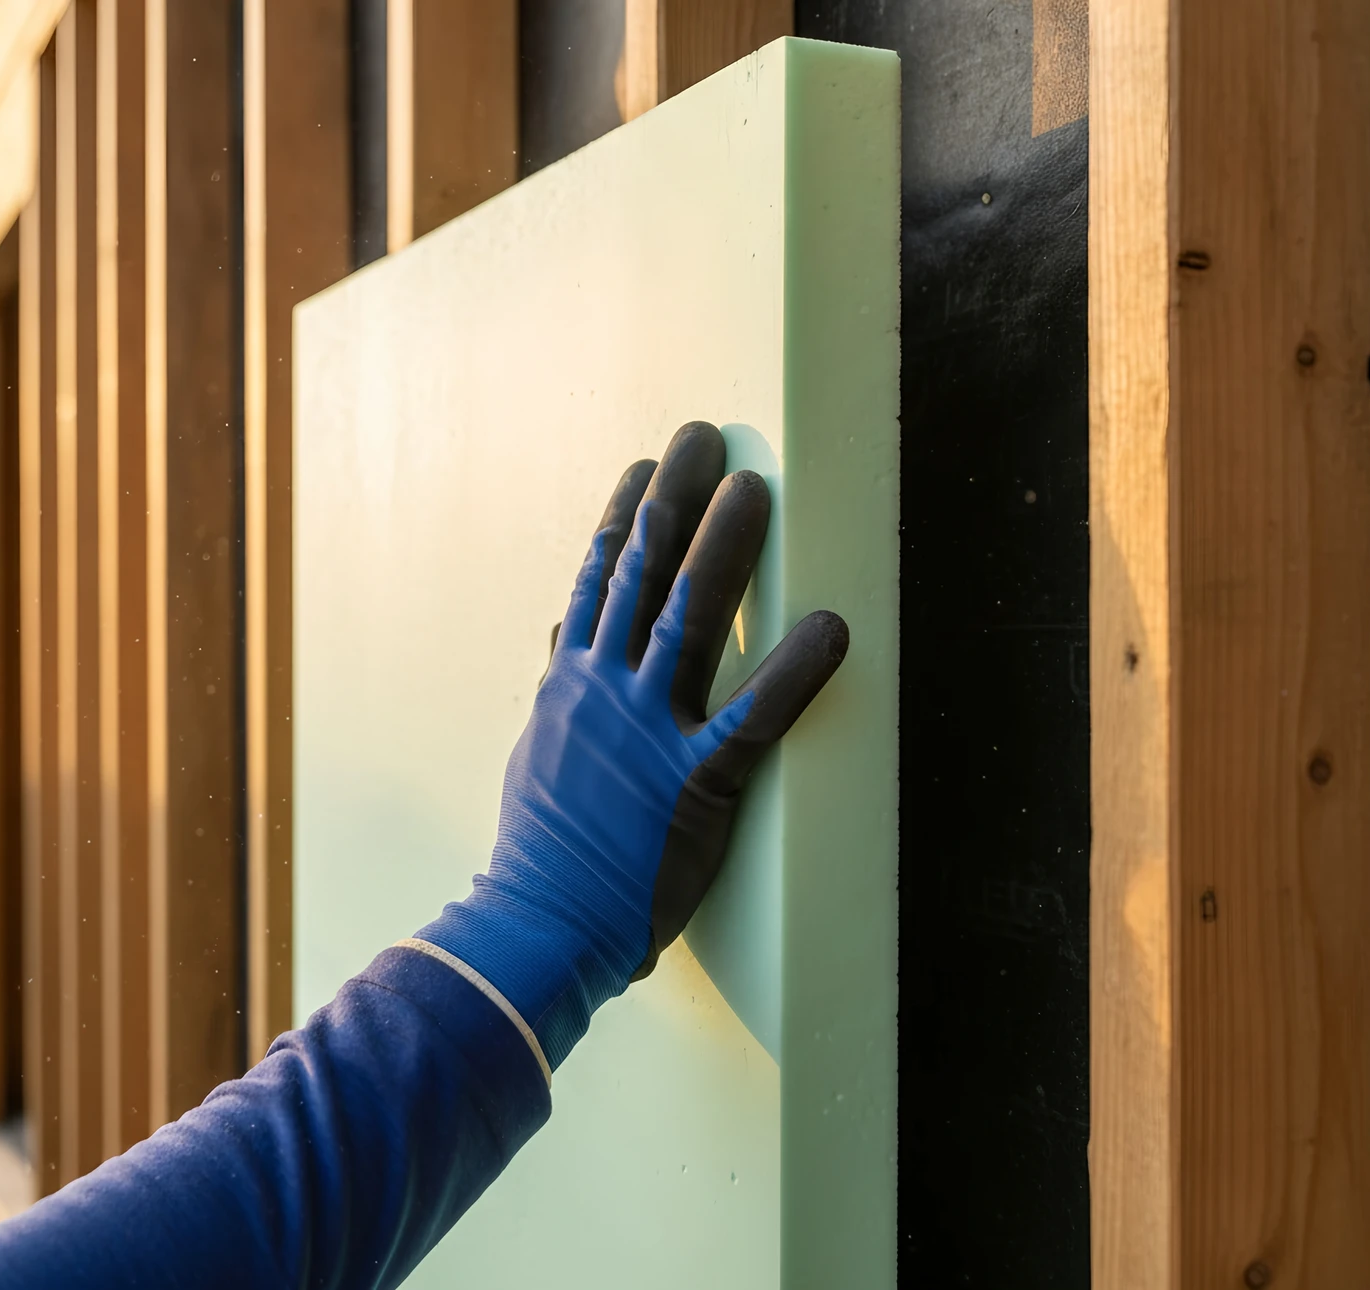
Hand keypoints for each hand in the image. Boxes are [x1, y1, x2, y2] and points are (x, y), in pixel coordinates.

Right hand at [419, 422, 848, 1069]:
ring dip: (724, 549)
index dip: (628, 511)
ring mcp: (648, 736)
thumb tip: (562, 628)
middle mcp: (605, 692)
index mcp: (571, 682)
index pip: (600, 575)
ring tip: (754, 488)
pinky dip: (795, 671)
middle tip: (705, 436)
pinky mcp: (695, 786)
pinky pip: (753, 720)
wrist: (541, 923)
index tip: (648, 462)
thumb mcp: (538, 747)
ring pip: (688, 620)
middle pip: (641, 572)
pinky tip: (831, 626)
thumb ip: (558, 683)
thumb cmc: (543, 843)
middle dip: (675, 497)